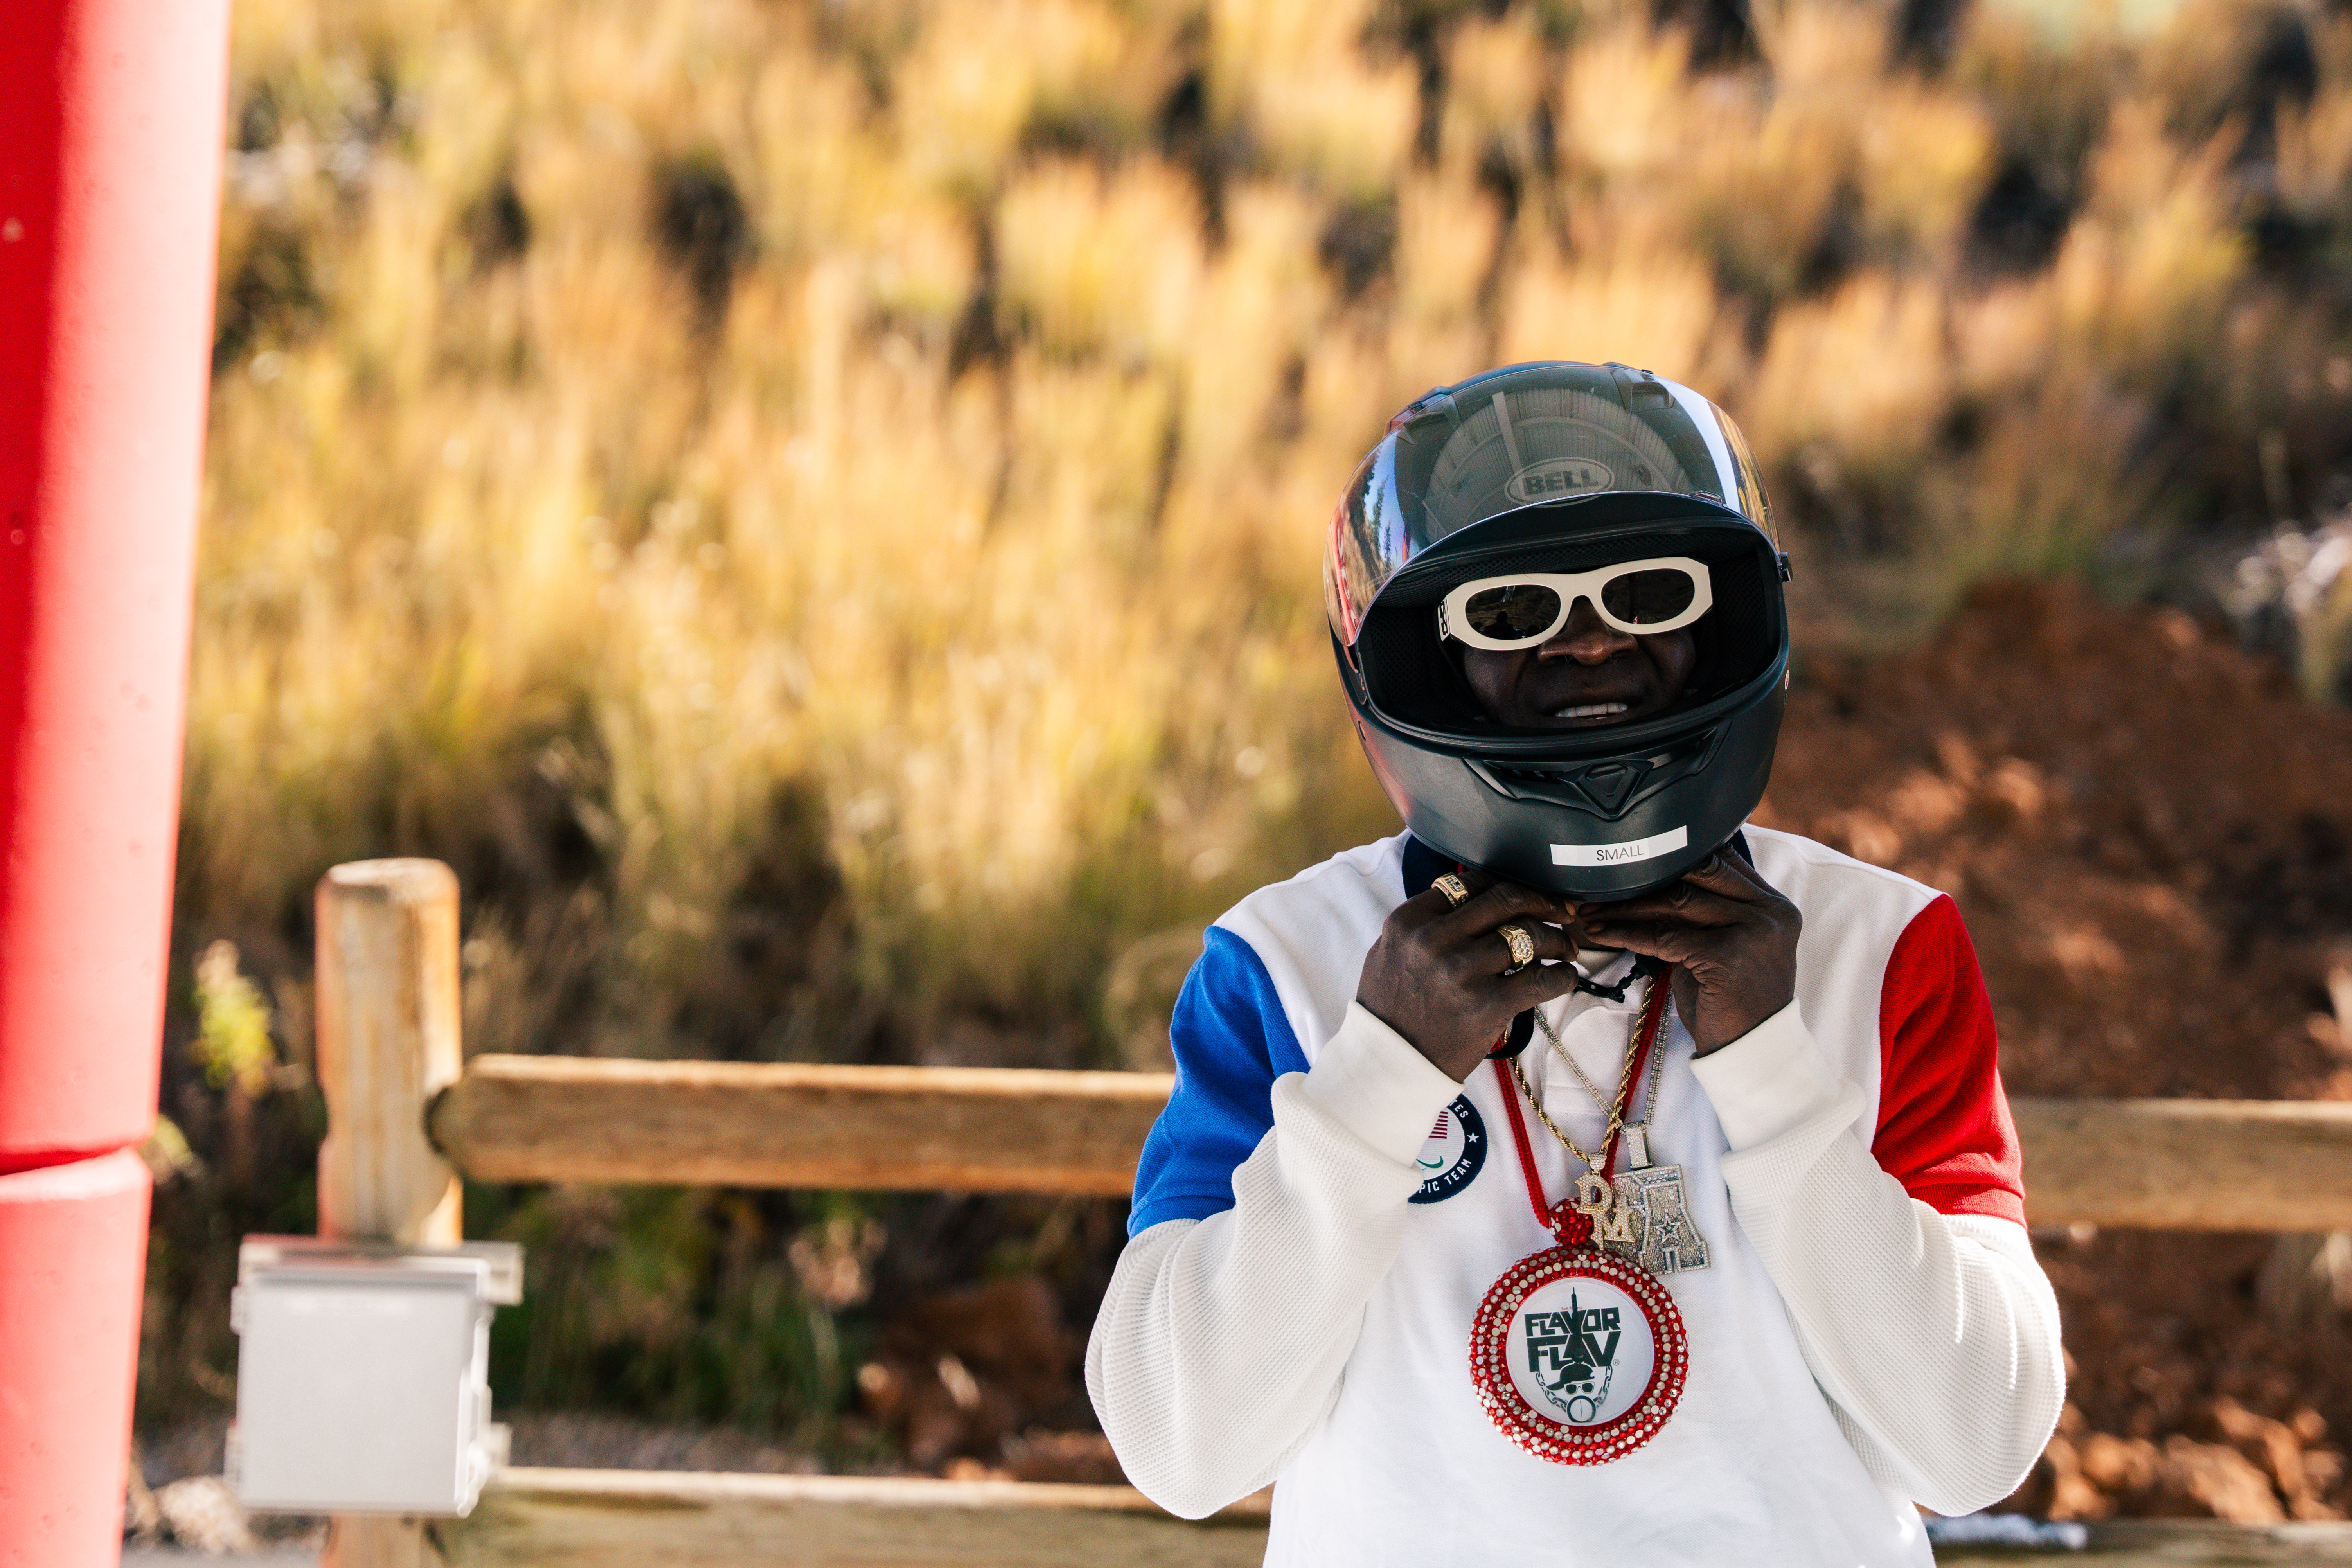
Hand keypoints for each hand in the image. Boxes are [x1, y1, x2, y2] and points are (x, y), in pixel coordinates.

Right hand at [1355, 872, 1587, 1080]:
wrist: (1389, 1064)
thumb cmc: (1392, 1009)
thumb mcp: (1392, 951)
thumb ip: (1425, 923)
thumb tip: (1471, 901)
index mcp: (1410, 921)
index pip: (1471, 883)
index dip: (1507, 884)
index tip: (1527, 895)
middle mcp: (1434, 939)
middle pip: (1506, 900)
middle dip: (1544, 901)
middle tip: (1564, 911)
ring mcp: (1461, 971)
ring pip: (1528, 935)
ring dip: (1557, 939)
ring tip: (1566, 949)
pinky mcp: (1487, 1005)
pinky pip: (1541, 980)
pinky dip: (1562, 975)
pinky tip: (1565, 976)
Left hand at [1576, 847, 1800, 1055]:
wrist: (1752, 1050)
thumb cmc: (1732, 999)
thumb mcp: (1724, 944)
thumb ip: (1705, 911)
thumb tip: (1653, 878)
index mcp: (1772, 904)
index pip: (1717, 861)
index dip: (1669, 858)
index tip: (1629, 862)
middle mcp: (1768, 912)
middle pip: (1695, 875)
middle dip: (1642, 878)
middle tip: (1599, 884)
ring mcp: (1751, 932)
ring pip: (1676, 902)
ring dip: (1625, 905)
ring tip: (1591, 909)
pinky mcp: (1725, 957)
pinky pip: (1664, 936)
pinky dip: (1627, 933)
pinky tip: (1601, 932)